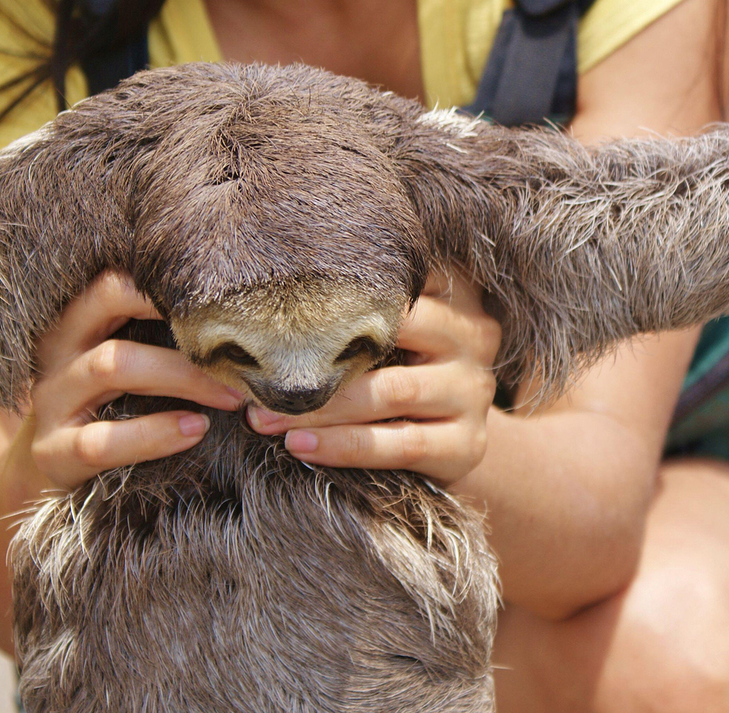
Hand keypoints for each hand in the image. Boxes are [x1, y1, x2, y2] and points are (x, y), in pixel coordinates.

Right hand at [27, 272, 244, 489]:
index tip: (223, 293)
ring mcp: (51, 401)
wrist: (39, 479)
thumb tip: (239, 326)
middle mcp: (57, 352)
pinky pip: (103, 440)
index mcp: (76, 324)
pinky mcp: (53, 453)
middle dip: (184, 327)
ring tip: (230, 397)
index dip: (164, 281)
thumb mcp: (121, 369)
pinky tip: (194, 430)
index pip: (114, 280)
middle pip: (111, 304)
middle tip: (241, 351)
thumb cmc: (103, 413)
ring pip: (112, 365)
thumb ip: (157, 342)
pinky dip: (154, 434)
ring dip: (181, 377)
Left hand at [246, 272, 499, 484]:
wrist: (451, 443)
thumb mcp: (387, 332)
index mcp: (451, 293)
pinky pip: (400, 444)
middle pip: (388, 337)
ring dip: (320, 408)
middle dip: (315, 356)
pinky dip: (345, 446)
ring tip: (263, 418)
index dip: (327, 294)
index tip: (265, 310)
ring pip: (389, 393)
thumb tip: (257, 296)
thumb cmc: (399, 372)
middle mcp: (472, 336)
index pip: (389, 282)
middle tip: (255, 374)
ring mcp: (473, 392)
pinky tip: (300, 446)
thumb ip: (351, 307)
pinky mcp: (467, 445)